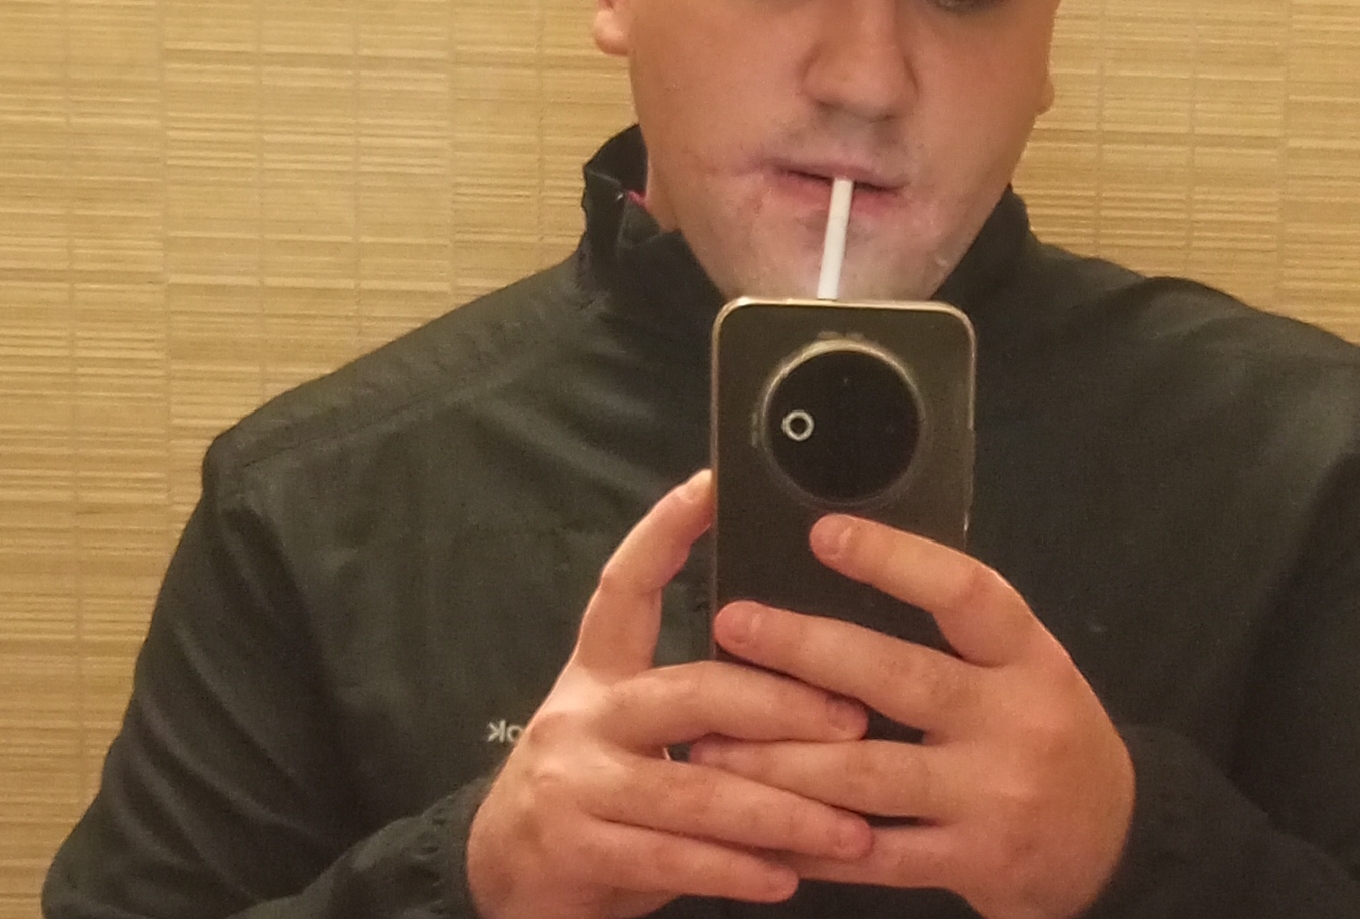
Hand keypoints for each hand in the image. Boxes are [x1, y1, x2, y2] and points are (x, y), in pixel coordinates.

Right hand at [465, 472, 874, 918]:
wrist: (502, 877)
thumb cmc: (593, 790)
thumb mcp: (625, 728)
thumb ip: (694, 701)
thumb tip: (804, 670)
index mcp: (598, 669)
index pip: (627, 585)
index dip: (664, 530)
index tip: (711, 485)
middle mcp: (584, 714)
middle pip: (691, 690)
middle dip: (781, 705)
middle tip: (852, 717)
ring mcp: (576, 782)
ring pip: (695, 789)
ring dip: (783, 810)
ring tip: (850, 826)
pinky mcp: (577, 848)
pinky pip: (674, 858)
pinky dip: (737, 868)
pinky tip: (789, 875)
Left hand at [692, 516, 1133, 918]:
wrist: (1114, 845)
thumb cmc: (1045, 728)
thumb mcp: (1024, 665)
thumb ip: (953, 630)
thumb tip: (840, 575)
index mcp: (1028, 655)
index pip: (964, 593)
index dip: (894, 560)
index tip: (824, 533)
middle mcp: (1012, 722)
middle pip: (900, 678)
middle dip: (806, 650)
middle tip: (733, 623)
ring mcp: (991, 799)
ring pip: (868, 775)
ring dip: (781, 755)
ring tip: (714, 735)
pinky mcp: (970, 866)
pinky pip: (872, 858)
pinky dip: (808, 839)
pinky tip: (754, 821)